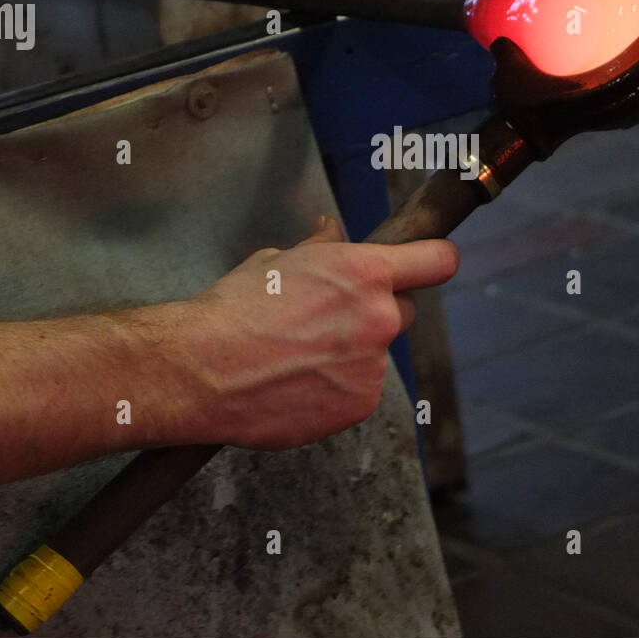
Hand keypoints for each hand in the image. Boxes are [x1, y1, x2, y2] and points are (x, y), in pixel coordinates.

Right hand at [157, 216, 459, 449]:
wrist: (200, 369)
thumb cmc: (233, 309)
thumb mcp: (276, 261)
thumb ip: (318, 248)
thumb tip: (330, 230)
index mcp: (365, 272)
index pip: (438, 260)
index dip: (433, 260)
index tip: (427, 265)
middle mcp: (378, 318)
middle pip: (401, 311)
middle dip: (373, 313)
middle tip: (326, 320)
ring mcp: (372, 367)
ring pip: (374, 356)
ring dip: (350, 355)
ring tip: (296, 358)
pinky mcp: (358, 406)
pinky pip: (358, 392)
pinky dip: (335, 390)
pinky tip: (295, 384)